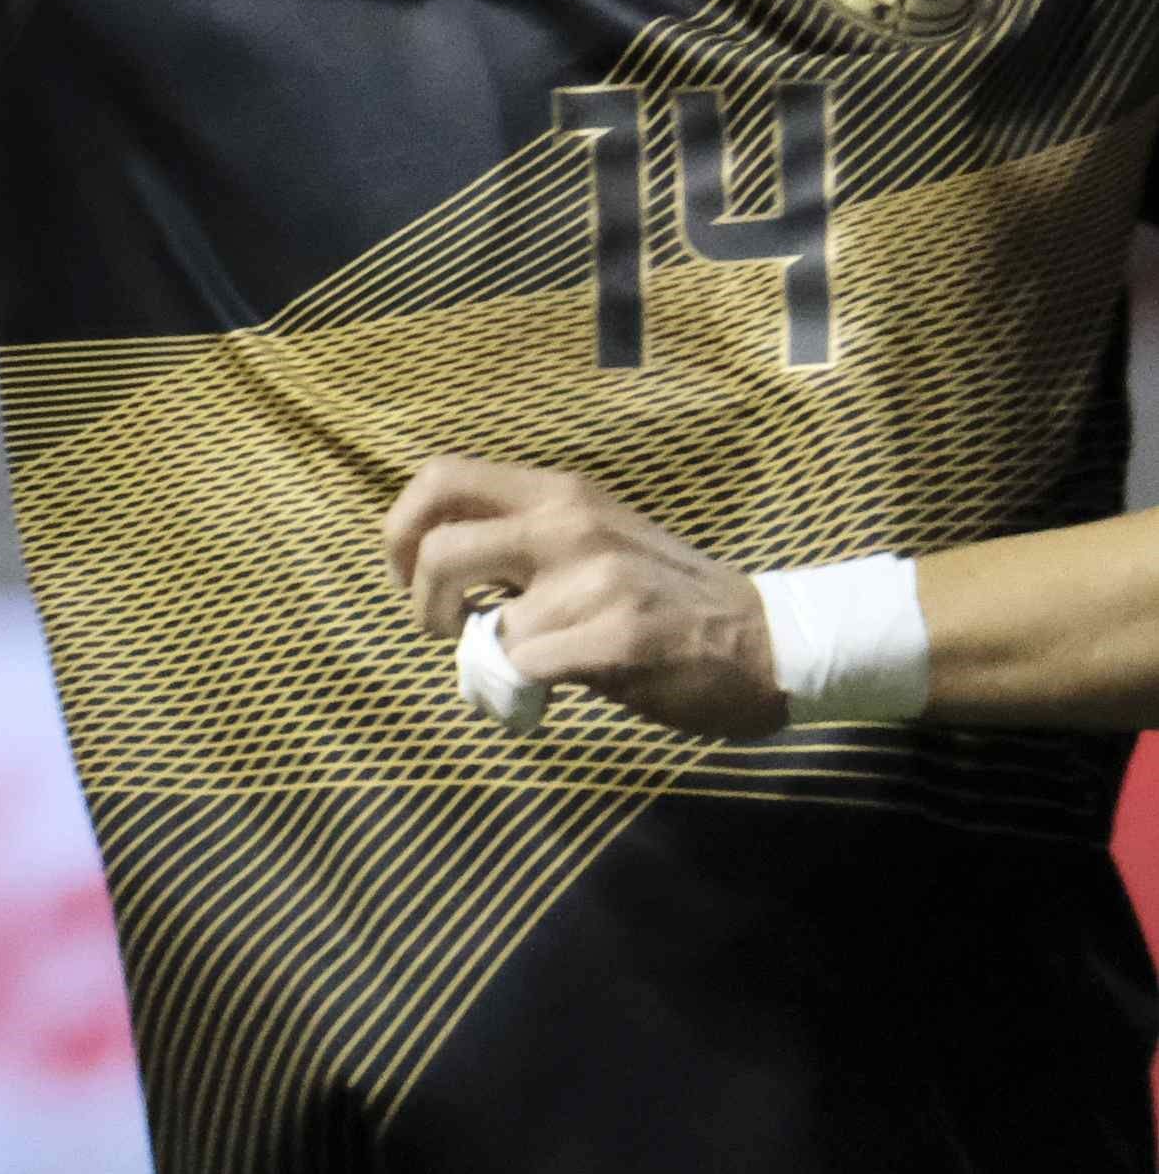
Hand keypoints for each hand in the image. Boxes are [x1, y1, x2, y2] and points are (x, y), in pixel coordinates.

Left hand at [386, 456, 786, 740]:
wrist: (771, 639)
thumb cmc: (669, 595)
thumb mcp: (594, 537)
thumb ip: (522, 538)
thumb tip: (434, 568)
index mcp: (560, 494)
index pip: (441, 479)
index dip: (401, 529)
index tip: (408, 573)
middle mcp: (571, 525)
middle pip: (437, 549)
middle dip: (419, 602)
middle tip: (445, 627)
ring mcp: (597, 582)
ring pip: (487, 627)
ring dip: (488, 660)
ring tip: (523, 667)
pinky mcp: (618, 641)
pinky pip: (525, 671)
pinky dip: (518, 693)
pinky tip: (548, 694)